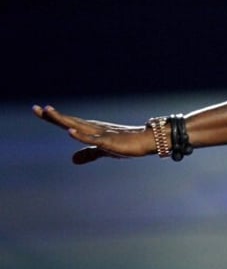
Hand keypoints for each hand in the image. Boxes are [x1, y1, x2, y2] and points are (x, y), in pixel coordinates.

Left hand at [33, 105, 151, 163]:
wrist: (148, 140)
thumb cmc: (128, 144)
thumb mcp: (104, 151)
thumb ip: (88, 154)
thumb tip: (72, 160)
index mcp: (90, 130)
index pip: (68, 123)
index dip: (53, 117)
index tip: (38, 109)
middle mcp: (93, 128)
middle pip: (70, 121)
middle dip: (53, 116)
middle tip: (36, 108)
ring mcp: (101, 134)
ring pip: (78, 126)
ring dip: (64, 120)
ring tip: (49, 112)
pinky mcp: (110, 141)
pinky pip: (92, 138)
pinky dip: (80, 135)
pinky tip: (70, 131)